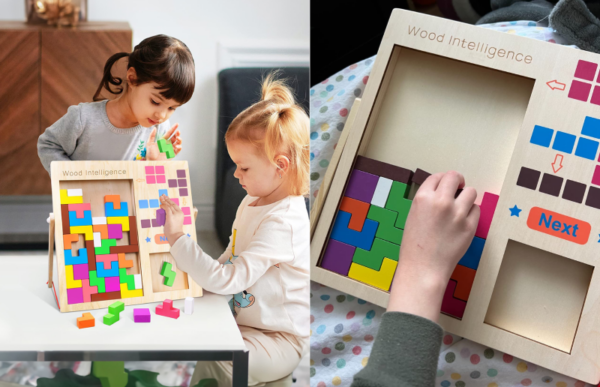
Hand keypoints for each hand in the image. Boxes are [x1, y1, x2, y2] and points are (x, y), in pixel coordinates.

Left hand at [145, 124, 181, 159]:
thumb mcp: (149, 143)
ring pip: (178, 143)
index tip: (177, 124)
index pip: (169, 133)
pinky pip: (178, 150)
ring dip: (179, 140)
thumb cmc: (150, 154)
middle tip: (178, 132)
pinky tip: (178, 146)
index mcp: (163, 140)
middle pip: (175, 137)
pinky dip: (179, 147)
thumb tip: (155, 128)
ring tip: (178, 139)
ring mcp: (170, 149)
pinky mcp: (172, 154)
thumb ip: (152, 135)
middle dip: (177, 134)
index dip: (173, 128)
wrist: (152, 162)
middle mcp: (167, 144)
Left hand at [159, 194, 185, 245]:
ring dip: (164, 201)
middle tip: (162, 195)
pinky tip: (161, 205)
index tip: (166, 198)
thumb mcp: (175, 222)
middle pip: (172, 204)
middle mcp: (179, 213)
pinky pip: (167, 209)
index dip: (170, 201)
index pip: (175, 205)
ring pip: (169, 205)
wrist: (176, 235)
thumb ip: (172, 217)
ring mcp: (175, 214)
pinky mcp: (171, 216)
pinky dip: (163, 206)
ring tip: (160, 198)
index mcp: (180, 214)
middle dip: (167, 199)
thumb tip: (166, 214)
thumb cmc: (174, 231)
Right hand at [387, 171, 479, 321]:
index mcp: (422, 198)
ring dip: (466, 197)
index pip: (437, 176)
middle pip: (454, 177)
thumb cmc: (415, 246)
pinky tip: (462, 222)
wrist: (423, 268)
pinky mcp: (470, 226)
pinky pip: (476, 210)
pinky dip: (471, 213)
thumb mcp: (413, 215)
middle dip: (457, 181)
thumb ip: (427, 201)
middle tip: (458, 188)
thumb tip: (443, 190)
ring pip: (470, 192)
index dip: (442, 180)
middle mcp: (440, 202)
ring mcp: (457, 214)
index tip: (446, 186)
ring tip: (460, 208)